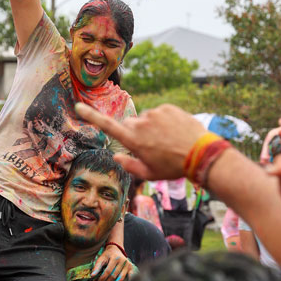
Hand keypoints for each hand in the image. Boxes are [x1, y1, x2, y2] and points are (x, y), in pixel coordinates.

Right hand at [75, 103, 206, 178]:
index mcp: (133, 140)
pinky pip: (160, 113)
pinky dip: (164, 121)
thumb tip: (116, 157)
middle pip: (129, 125)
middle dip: (135, 133)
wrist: (201, 154)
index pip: (107, 126)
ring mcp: (154, 114)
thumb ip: (130, 166)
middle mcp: (141, 123)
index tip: (79, 106)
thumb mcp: (150, 174)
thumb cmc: (174, 167)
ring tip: (168, 141)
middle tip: (152, 147)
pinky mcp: (167, 108)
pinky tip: (175, 133)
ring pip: (146, 119)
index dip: (91, 116)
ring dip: (152, 127)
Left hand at [92, 244, 134, 280]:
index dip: (103, 277)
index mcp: (115, 258)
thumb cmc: (107, 255)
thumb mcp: (101, 258)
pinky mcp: (131, 268)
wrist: (116, 249)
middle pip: (114, 275)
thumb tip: (92, 276)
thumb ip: (97, 267)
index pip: (108, 270)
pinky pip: (130, 278)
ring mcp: (128, 265)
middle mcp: (122, 261)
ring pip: (121, 278)